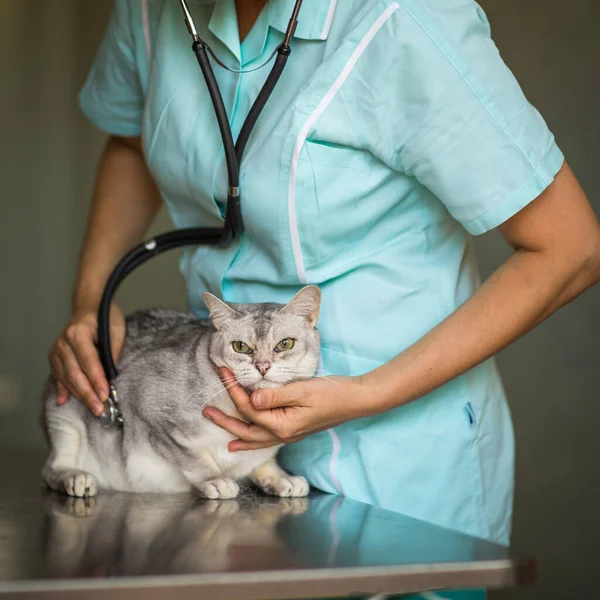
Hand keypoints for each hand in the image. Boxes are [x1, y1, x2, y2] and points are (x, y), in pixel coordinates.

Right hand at [48, 303, 124, 414]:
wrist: (88, 308)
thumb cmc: (104, 317)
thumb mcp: (116, 330)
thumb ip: (113, 352)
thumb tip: (112, 376)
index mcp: (78, 333)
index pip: (89, 362)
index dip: (97, 380)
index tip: (105, 395)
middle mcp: (63, 343)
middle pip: (75, 373)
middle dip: (88, 394)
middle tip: (99, 408)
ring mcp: (56, 350)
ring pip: (66, 378)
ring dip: (78, 395)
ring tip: (92, 408)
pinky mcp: (54, 357)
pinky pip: (58, 376)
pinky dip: (63, 389)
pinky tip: (64, 402)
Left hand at [203, 369, 372, 451]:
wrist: (355, 400)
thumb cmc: (331, 393)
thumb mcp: (302, 391)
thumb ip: (275, 396)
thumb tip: (250, 400)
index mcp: (283, 425)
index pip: (250, 409)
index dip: (234, 391)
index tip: (224, 373)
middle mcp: (283, 434)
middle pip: (246, 429)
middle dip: (224, 419)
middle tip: (206, 410)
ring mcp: (288, 434)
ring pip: (253, 437)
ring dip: (233, 430)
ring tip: (216, 424)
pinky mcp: (292, 429)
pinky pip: (264, 438)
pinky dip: (249, 439)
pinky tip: (240, 441)